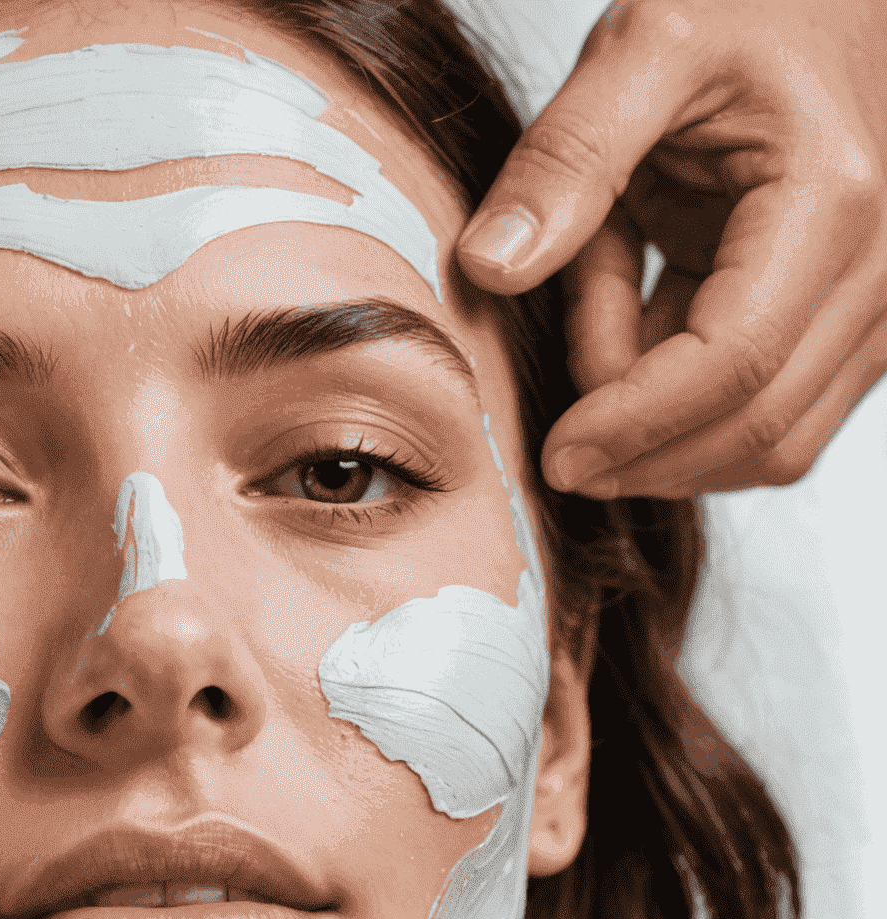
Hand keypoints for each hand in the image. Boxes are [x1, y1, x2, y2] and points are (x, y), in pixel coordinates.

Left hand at [457, 0, 886, 499]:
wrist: (832, 0)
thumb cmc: (750, 9)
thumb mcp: (643, 48)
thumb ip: (565, 158)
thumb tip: (489, 268)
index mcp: (830, 204)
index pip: (732, 367)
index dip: (634, 426)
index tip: (552, 454)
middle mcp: (879, 268)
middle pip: (758, 426)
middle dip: (645, 453)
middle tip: (553, 449)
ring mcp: (878, 306)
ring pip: (771, 438)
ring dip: (665, 427)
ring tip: (598, 326)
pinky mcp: (854, 326)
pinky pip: (772, 410)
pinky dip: (687, 402)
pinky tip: (635, 326)